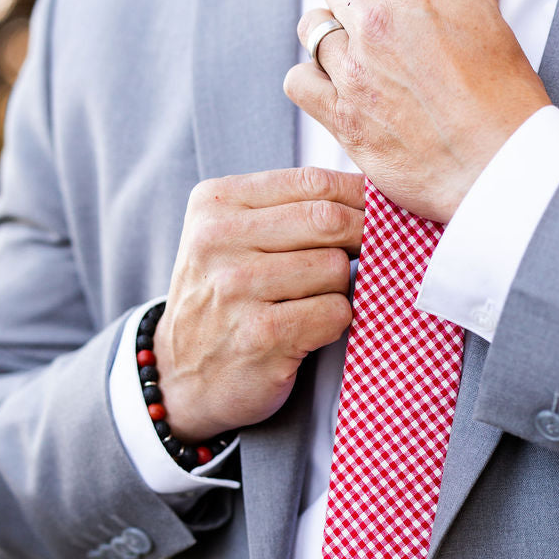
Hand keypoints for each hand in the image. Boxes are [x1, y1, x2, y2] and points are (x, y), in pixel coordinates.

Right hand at [153, 167, 364, 439]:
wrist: (181, 376)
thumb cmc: (224, 301)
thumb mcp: (232, 238)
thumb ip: (286, 209)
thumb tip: (371, 193)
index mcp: (216, 203)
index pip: (311, 181)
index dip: (358, 197)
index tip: (377, 214)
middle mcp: (219, 239)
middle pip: (329, 220)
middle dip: (362, 239)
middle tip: (369, 257)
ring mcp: (237, 287)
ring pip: (335, 267)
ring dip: (341, 288)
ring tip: (316, 301)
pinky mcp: (261, 334)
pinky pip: (335, 312)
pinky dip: (335, 322)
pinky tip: (310, 331)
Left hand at [284, 0, 551, 223]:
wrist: (498, 162)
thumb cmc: (504, 97)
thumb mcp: (496, 26)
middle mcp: (377, 21)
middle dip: (354, 2)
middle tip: (374, 27)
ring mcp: (354, 69)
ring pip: (313, 30)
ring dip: (330, 39)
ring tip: (352, 56)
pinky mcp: (342, 115)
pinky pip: (298, 81)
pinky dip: (310, 81)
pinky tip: (332, 88)